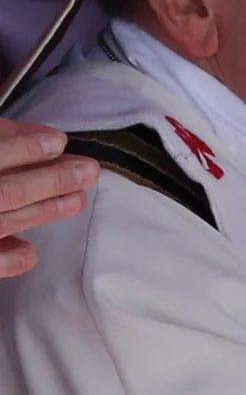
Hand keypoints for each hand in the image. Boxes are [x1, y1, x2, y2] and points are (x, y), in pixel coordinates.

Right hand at [0, 119, 99, 276]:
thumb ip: (5, 134)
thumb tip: (50, 135)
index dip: (21, 148)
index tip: (59, 142)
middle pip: (6, 192)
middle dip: (49, 181)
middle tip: (89, 171)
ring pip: (2, 221)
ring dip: (42, 211)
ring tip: (77, 201)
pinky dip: (8, 260)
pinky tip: (31, 254)